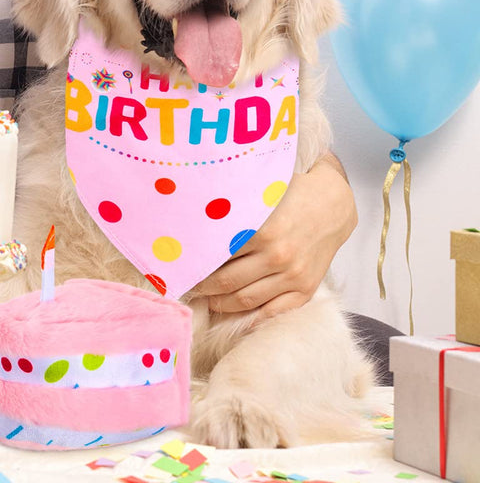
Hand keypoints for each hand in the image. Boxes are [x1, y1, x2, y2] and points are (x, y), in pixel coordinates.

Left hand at [193, 153, 356, 319]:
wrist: (332, 205)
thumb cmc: (289, 194)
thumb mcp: (260, 195)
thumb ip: (232, 210)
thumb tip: (195, 218)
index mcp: (262, 231)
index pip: (217, 256)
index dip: (196, 264)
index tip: (181, 267)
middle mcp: (277, 257)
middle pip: (227, 283)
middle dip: (203, 288)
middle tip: (188, 287)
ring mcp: (293, 276)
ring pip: (246, 300)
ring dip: (221, 304)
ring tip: (206, 300)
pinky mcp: (306, 289)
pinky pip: (273, 312)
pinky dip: (251, 318)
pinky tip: (234, 315)